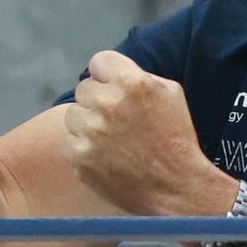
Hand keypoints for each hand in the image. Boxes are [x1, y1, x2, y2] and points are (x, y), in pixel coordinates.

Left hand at [63, 51, 232, 216]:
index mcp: (133, 83)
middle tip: (117, 118)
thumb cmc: (176, 138)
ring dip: (87, 123)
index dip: (108, 74)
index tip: (114, 86)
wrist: (174, 186)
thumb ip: (140, 77)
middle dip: (99, 99)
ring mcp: (90, 131)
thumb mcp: (171, 94)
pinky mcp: (78, 156)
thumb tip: (114, 74)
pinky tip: (103, 154)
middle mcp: (107, 104)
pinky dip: (82, 146)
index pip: (100, 61)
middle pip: (85, 88)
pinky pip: (69, 141)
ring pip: (73, 114)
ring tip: (110, 138)